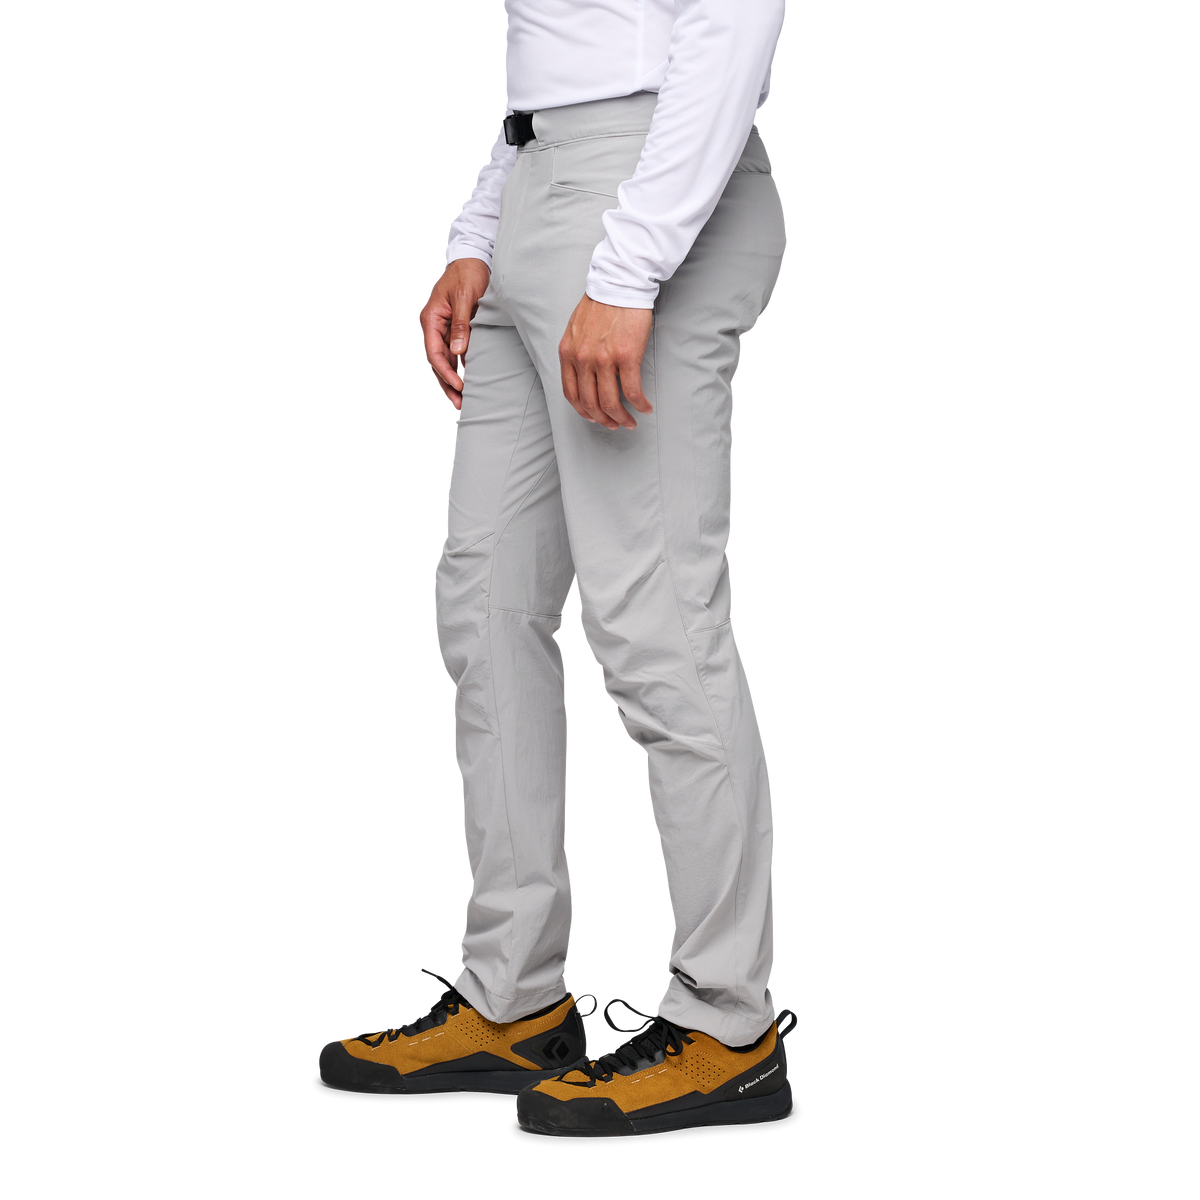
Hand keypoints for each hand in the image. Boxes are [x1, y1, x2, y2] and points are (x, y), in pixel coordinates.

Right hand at [417, 258, 491, 412]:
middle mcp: (432, 325)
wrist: (473, 257)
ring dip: (452, 380)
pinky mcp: (453, 330)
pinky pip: (452, 354)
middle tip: (459, 404)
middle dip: (447, 383)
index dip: (445, 371)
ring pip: (443, 360)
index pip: (433, 352)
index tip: (460, 385)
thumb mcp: (464, 296)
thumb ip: (460, 324)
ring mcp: (441, 329)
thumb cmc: (467, 273)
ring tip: (462, 400)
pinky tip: (467, 382)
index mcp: (430, 317)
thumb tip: (458, 352)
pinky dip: (458, 368)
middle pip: (436, 361)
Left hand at [559, 293, 653, 429]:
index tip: (593, 417)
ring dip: (621, 418)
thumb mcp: (576, 328)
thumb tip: (585, 372)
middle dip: (602, 419)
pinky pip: (631, 391)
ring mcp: (603, 359)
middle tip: (614, 424)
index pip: (571, 394)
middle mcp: (582, 359)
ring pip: (610, 402)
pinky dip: (639, 404)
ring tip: (630, 422)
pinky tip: (645, 407)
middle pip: (589, 403)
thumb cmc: (602, 302)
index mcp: (568, 353)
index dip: (583, 411)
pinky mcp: (626, 356)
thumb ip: (576, 351)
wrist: (620, 283)